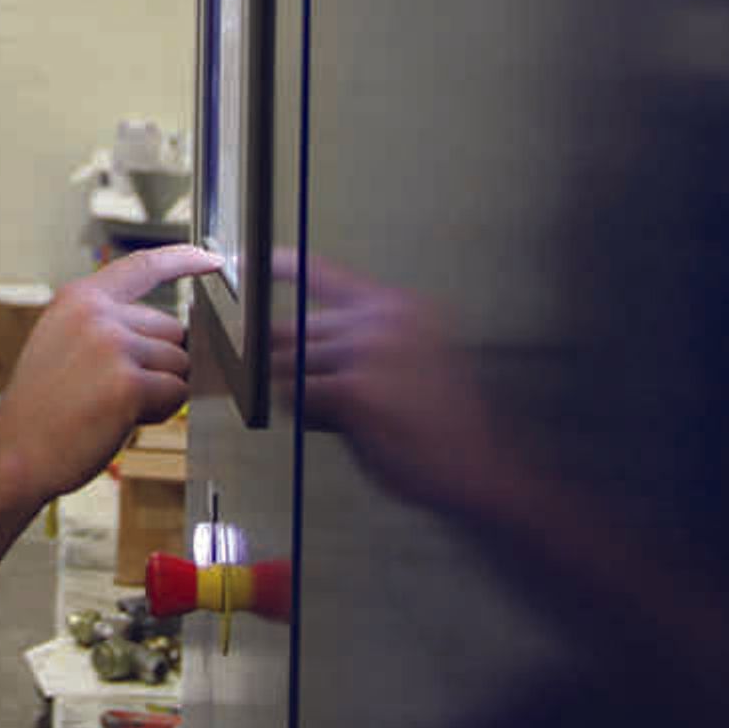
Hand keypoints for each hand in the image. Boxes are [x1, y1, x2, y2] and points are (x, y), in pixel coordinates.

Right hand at [0, 244, 212, 502]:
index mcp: (78, 299)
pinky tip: (118, 420)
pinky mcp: (129, 383)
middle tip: (111, 389)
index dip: (184, 259)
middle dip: (158, 362)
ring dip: (158, 390)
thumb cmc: (41, 411)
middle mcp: (96, 314)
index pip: (143, 266)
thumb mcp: (62, 344)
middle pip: (172, 329)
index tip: (211, 259)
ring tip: (109, 406)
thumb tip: (172, 336)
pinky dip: (158, 412)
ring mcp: (113, 346)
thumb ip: (108, 327)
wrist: (14, 454)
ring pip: (178, 364)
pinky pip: (176, 393)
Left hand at [277, 255, 532, 523]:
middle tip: (316, 396)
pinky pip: (296, 397)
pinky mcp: (353, 388)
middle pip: (292, 331)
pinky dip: (310, 417)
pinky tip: (346, 427)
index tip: (251, 261)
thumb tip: (289, 343)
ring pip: (289, 367)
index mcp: (399, 307)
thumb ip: (361, 341)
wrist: (478, 466)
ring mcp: (366, 350)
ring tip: (350, 417)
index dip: (279, 266)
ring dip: (303, 398)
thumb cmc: (445, 425)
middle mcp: (382, 319)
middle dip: (292, 367)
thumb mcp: (414, 359)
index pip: (322, 273)